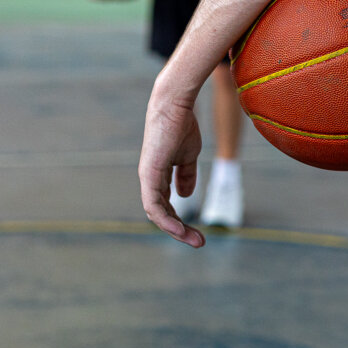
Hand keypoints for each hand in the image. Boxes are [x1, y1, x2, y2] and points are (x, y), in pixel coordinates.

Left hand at [139, 91, 204, 247]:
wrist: (174, 105)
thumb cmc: (181, 125)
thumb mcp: (189, 155)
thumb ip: (186, 174)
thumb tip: (184, 196)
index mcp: (158, 175)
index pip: (165, 205)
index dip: (180, 220)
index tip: (197, 232)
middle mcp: (150, 180)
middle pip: (161, 214)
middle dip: (180, 230)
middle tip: (199, 242)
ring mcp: (148, 177)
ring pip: (156, 213)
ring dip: (175, 229)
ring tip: (194, 239)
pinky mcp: (149, 174)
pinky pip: (154, 204)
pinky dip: (165, 219)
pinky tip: (178, 228)